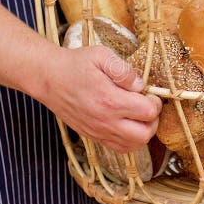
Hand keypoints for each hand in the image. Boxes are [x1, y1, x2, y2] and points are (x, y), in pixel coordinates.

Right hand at [36, 45, 161, 153]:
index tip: (150, 93)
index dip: (155, 102)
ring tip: (138, 115)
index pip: (148, 112)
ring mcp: (98, 131)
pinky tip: (127, 123)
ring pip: (134, 145)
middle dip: (153, 120)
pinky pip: (119, 148)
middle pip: (145, 134)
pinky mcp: (92, 136)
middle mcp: (105, 121)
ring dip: (143, 131)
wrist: (48, 78)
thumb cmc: (75, 64)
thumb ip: (124, 70)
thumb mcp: (101, 55)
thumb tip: (141, 85)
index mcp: (109, 100)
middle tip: (147, 105)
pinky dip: (129, 139)